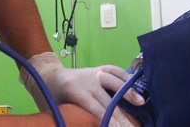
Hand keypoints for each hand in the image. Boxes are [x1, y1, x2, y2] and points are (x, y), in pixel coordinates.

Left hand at [20, 52, 143, 126]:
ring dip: (128, 92)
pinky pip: (114, 70)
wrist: (49, 75)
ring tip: (141, 102)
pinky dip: (125, 77)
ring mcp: (93, 72)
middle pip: (108, 99)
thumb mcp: (57, 109)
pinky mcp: (98, 69)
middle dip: (121, 115)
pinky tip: (136, 85)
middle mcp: (86, 80)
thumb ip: (72, 117)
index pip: (95, 108)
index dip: (108, 120)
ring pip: (113, 80)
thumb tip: (86, 125)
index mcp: (74, 90)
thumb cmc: (52, 97)